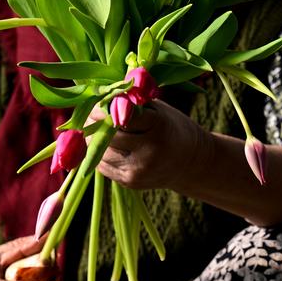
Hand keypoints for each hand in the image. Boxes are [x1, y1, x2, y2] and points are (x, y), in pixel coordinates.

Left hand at [92, 100, 210, 190]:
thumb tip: (100, 98)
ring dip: (95, 140)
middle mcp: (148, 152)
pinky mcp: (130, 182)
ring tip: (98, 128)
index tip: (97, 103)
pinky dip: (100, 155)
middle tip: (91, 115)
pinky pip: (103, 166)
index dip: (104, 110)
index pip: (121, 116)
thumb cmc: (171, 128)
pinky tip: (108, 146)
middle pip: (108, 136)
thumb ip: (132, 103)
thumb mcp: (158, 109)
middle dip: (95, 124)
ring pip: (102, 152)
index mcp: (158, 127)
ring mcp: (138, 170)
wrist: (190, 163)